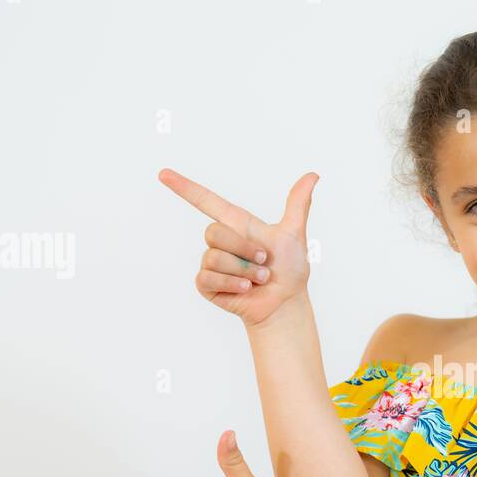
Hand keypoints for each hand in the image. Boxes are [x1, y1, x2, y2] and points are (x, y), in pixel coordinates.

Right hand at [158, 167, 318, 328]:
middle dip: (243, 248)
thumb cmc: (290, 270)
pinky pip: (209, 278)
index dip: (185, 187)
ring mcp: (212, 263)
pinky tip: (246, 289)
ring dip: (243, 271)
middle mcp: (222, 242)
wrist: (285, 303)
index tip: (164, 173)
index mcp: (237, 225)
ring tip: (259, 279)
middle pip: (213, 232)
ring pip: (215, 257)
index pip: (206, 201)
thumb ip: (298, 205)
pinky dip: (233, 284)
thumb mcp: (294, 235)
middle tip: (263, 261)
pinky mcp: (207, 285)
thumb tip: (312, 175)